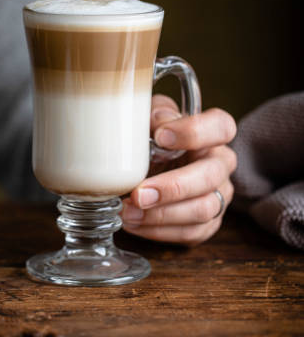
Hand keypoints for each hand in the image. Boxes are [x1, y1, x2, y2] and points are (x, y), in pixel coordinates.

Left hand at [120, 94, 237, 245]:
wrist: (146, 167)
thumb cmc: (150, 138)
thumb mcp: (149, 117)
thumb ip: (156, 115)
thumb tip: (159, 124)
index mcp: (213, 134)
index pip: (221, 127)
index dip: (194, 132)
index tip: (161, 137)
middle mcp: (220, 165)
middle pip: (211, 176)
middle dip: (173, 187)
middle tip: (139, 193)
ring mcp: (217, 196)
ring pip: (203, 209)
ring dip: (162, 215)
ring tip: (127, 212)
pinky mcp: (206, 223)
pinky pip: (191, 233)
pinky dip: (160, 232)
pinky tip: (134, 224)